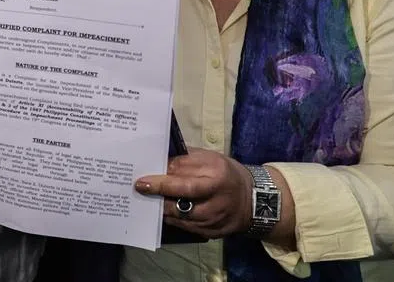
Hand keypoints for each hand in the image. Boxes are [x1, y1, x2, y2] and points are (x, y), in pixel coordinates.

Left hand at [134, 149, 254, 238]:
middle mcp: (216, 201)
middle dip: (158, 196)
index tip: (143, 180)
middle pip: (181, 202)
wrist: (253, 200)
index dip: (162, 182)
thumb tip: (160, 161)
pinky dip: (172, 219)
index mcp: (217, 177)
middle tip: (140, 189)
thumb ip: (186, 160)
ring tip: (148, 200)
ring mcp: (214, 220)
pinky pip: (185, 227)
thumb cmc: (226, 174)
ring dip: (162, 209)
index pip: (184, 181)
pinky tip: (162, 210)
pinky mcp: (211, 233)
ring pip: (180, 218)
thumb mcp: (211, 159)